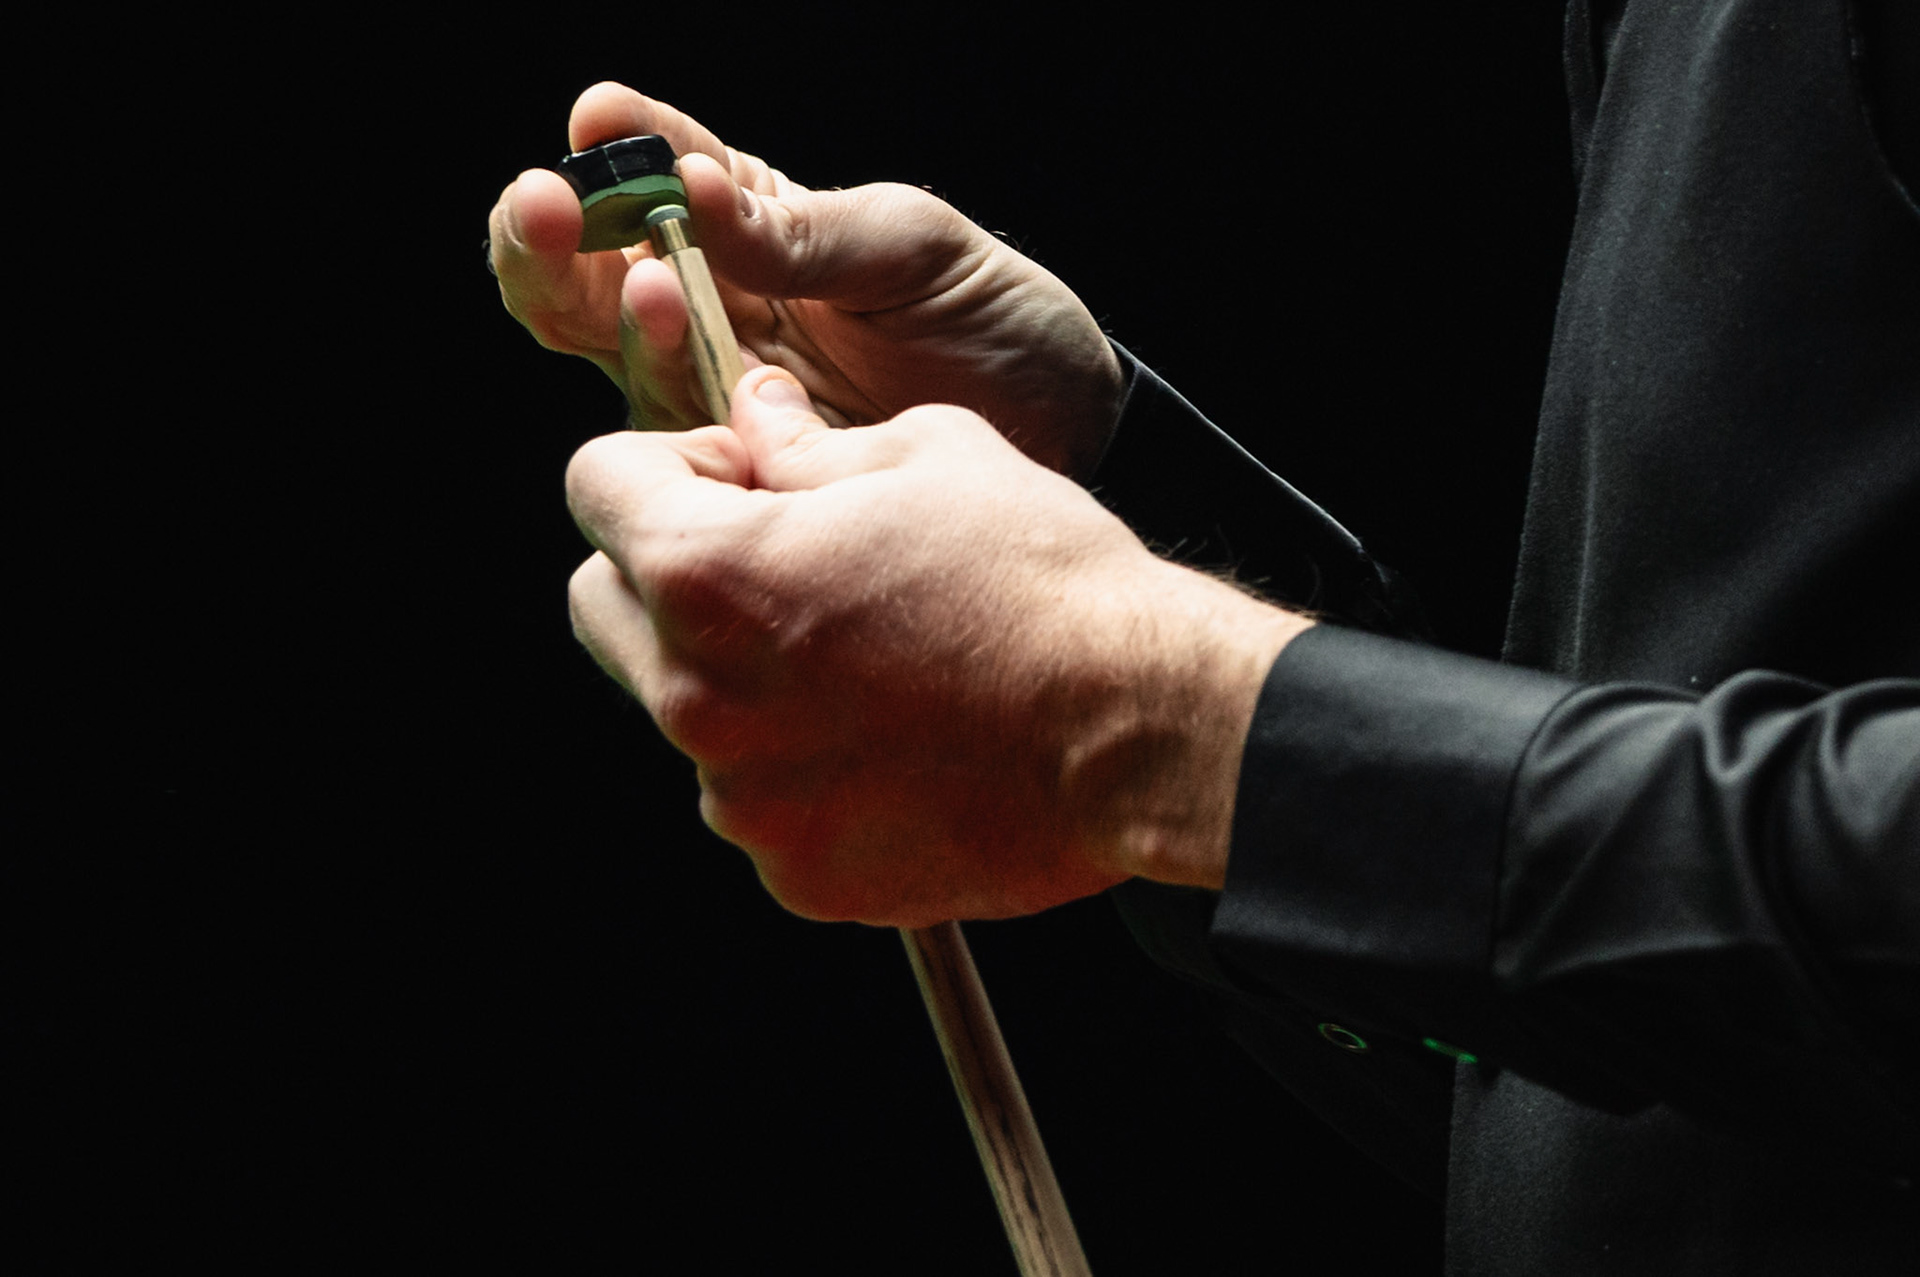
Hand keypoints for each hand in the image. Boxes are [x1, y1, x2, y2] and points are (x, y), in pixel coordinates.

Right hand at [491, 83, 1123, 478]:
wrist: (1063, 427)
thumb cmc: (988, 316)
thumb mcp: (910, 247)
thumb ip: (801, 232)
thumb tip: (689, 189)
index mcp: (746, 227)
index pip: (640, 182)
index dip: (602, 156)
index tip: (592, 131)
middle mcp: (712, 308)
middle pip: (581, 275)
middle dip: (543, 239)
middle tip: (545, 210)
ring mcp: (719, 393)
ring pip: (612, 356)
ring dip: (616, 315)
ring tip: (653, 283)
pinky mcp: (746, 469)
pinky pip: (679, 440)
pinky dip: (681, 403)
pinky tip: (709, 372)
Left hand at [566, 366, 1310, 926]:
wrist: (1137, 728)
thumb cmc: (1039, 583)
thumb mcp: (924, 455)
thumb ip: (803, 440)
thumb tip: (754, 416)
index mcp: (707, 574)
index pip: (595, 485)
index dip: (663, 462)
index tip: (733, 475)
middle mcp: (696, 698)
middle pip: (603, 603)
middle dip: (665, 566)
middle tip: (774, 557)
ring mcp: (742, 799)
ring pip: (680, 708)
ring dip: (734, 670)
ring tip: (856, 657)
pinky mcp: (796, 872)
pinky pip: (755, 797)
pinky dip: (795, 764)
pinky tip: (888, 735)